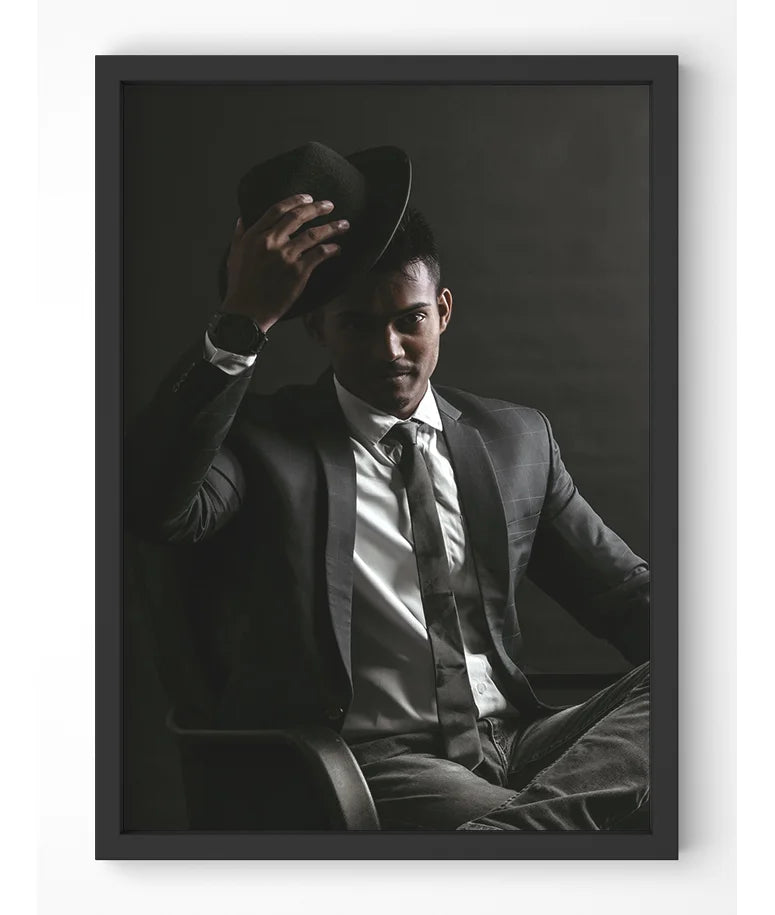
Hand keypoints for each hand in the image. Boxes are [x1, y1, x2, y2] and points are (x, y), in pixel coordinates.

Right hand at [221, 194, 349, 331]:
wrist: (246, 312)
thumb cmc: (239, 286)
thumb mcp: (234, 255)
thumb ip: (240, 234)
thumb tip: (243, 218)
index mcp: (255, 236)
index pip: (277, 210)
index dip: (295, 201)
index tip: (308, 198)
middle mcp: (270, 242)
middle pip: (298, 217)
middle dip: (317, 208)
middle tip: (329, 205)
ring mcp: (285, 256)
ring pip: (313, 235)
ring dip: (331, 227)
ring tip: (344, 224)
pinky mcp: (298, 272)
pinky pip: (318, 255)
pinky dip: (330, 249)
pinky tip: (337, 249)